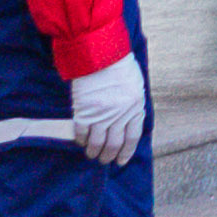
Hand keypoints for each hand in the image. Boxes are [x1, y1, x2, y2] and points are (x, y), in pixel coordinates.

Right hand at [65, 51, 149, 165]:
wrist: (101, 54)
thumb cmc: (120, 67)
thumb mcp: (135, 86)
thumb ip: (132, 105)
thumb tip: (127, 124)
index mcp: (135, 107)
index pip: (132, 138)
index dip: (126, 152)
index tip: (121, 161)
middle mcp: (120, 114)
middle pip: (114, 144)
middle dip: (108, 156)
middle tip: (104, 160)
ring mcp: (101, 114)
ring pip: (97, 143)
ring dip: (93, 152)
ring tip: (92, 154)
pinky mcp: (84, 111)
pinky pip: (82, 133)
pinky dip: (81, 140)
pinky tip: (81, 142)